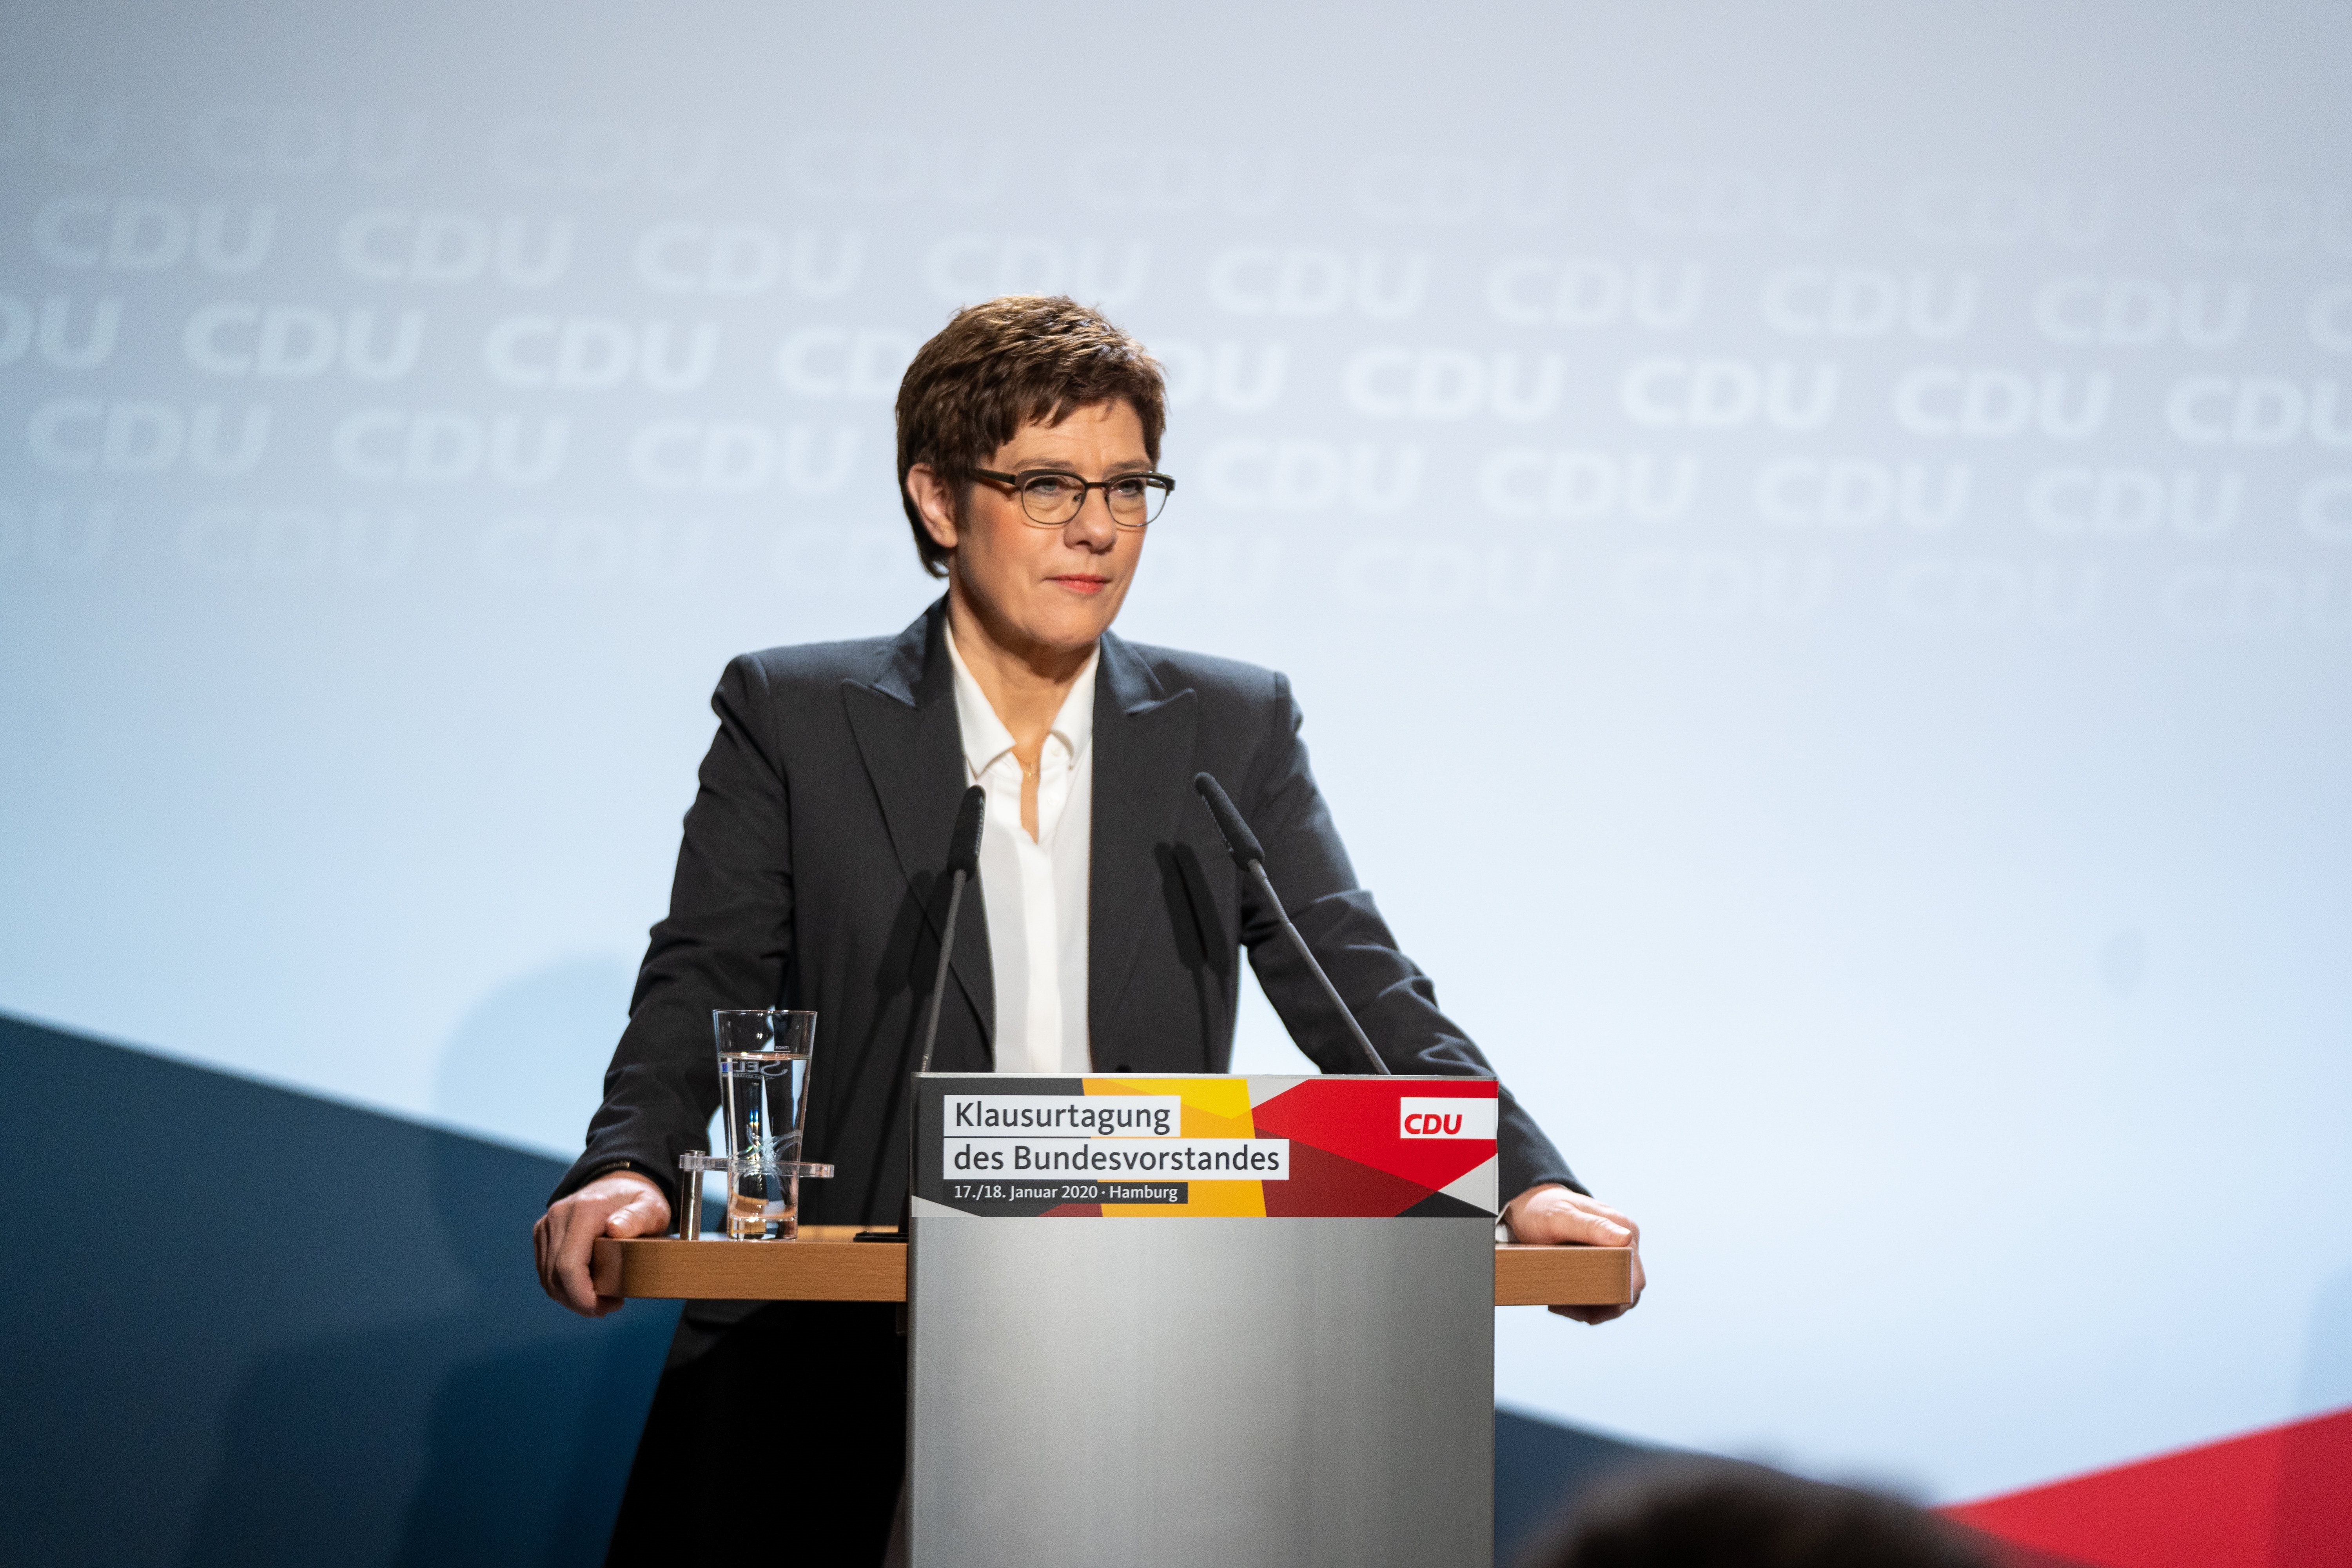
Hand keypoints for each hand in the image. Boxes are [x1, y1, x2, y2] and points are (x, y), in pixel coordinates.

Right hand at [533, 1171, 670, 1317]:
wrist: (618, 1183)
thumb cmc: (639, 1200)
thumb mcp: (651, 1208)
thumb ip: (638, 1218)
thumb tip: (615, 1229)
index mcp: (585, 1210)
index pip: (569, 1265)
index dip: (581, 1296)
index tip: (602, 1308)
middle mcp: (559, 1215)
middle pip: (555, 1276)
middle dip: (579, 1301)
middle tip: (606, 1308)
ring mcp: (547, 1223)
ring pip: (547, 1277)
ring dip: (570, 1297)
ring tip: (599, 1301)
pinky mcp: (542, 1231)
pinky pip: (545, 1269)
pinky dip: (562, 1286)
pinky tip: (585, 1288)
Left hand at [1502, 1183, 1645, 1325]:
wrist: (1529, 1204)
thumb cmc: (1542, 1208)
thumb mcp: (1559, 1216)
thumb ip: (1591, 1226)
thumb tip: (1626, 1238)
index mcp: (1622, 1227)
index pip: (1634, 1277)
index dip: (1615, 1300)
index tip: (1584, 1309)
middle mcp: (1625, 1240)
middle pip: (1627, 1290)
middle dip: (1600, 1308)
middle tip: (1563, 1308)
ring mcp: (1617, 1251)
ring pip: (1617, 1294)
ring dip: (1592, 1307)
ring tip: (1559, 1305)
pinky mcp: (1605, 1260)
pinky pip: (1605, 1289)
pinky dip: (1587, 1301)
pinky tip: (1562, 1300)